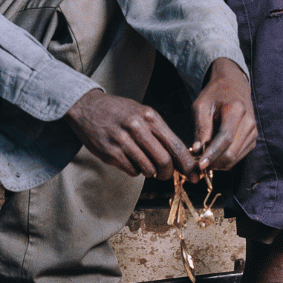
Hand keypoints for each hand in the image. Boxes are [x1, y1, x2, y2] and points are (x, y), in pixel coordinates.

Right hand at [63, 89, 192, 177]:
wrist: (87, 107)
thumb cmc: (119, 112)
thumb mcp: (142, 113)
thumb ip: (160, 134)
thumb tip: (180, 158)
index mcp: (150, 117)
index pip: (175, 145)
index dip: (187, 164)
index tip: (195, 175)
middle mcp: (137, 128)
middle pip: (163, 161)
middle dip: (168, 173)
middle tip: (165, 174)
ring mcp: (122, 141)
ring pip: (147, 169)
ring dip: (149, 172)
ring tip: (142, 161)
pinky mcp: (110, 153)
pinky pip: (131, 171)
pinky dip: (134, 170)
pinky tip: (128, 159)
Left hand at [187, 58, 256, 176]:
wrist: (233, 86)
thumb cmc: (214, 95)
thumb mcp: (201, 106)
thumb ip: (201, 128)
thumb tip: (196, 150)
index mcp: (236, 110)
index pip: (225, 138)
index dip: (212, 154)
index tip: (200, 165)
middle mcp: (249, 122)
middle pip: (231, 153)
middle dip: (214, 162)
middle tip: (196, 164)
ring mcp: (253, 132)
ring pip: (235, 158)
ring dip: (218, 163)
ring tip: (203, 157)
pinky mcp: (252, 139)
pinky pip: (238, 157)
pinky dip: (224, 160)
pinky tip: (214, 154)